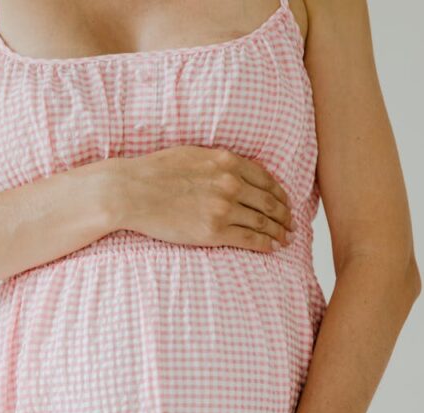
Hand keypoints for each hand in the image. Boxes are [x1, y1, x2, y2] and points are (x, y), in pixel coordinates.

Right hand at [107, 146, 294, 253]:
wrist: (132, 192)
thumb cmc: (154, 173)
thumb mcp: (192, 154)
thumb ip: (218, 161)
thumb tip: (234, 169)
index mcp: (226, 162)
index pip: (266, 179)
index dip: (280, 194)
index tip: (285, 203)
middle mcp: (230, 184)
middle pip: (270, 202)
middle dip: (285, 215)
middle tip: (292, 224)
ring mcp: (224, 209)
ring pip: (264, 222)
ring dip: (279, 232)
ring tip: (286, 239)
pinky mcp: (214, 232)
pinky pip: (250, 239)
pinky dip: (266, 244)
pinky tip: (272, 248)